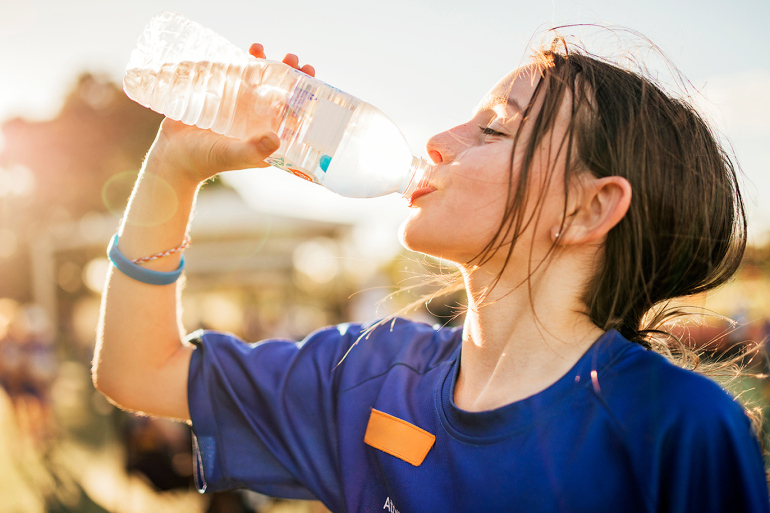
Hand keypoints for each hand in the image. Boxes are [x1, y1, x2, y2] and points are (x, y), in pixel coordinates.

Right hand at [146, 46, 315, 184]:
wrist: (173, 155)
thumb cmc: (205, 160)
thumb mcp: (232, 155)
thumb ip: (254, 150)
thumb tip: (276, 137)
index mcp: (268, 138)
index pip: (293, 116)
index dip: (305, 98)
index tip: (311, 80)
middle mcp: (258, 122)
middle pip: (280, 94)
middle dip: (289, 75)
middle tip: (293, 60)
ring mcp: (241, 108)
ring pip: (260, 82)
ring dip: (267, 64)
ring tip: (264, 50)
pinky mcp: (223, 98)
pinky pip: (238, 76)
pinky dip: (245, 62)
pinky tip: (250, 51)